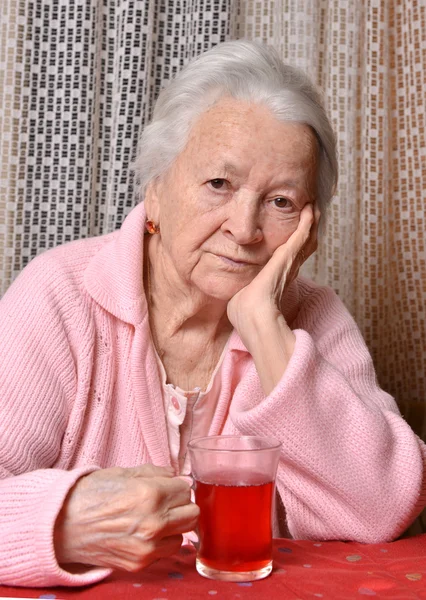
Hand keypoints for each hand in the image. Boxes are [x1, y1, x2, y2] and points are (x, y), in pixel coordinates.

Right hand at [54, 464, 198, 571]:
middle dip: (181, 505)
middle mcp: (154, 522)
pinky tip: (145, 533)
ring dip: (174, 525)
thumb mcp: (123, 472)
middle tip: (166, 502)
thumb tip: (176, 476)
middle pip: (192, 513)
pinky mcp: (140, 563)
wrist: (62, 525)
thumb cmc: (90, 494)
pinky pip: (167, 550)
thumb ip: (155, 472)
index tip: (167, 487)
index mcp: (151, 494)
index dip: (176, 486)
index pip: (185, 489)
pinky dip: (162, 541)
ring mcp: (148, 546)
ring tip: (154, 518)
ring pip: (184, 533)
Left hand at [227, 203, 316, 337]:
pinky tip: (310, 209)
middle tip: (312, 212)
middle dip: (309, 229)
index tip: (296, 232)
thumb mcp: (241, 295)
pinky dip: (308, 221)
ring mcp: (291, 262)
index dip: (295, 245)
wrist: (253, 315)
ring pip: (307, 238)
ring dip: (312, 222)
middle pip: (304, 245)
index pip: (290, 257)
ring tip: (314, 207)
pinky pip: (303, 234)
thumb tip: (233, 290)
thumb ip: (240, 288)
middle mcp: (288, 269)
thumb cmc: (245, 313)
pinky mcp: (289, 255)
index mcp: (277, 278)